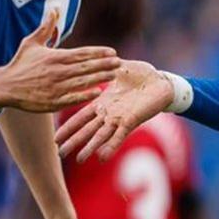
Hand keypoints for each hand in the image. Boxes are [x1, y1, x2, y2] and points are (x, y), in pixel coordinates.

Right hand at [1, 8, 120, 112]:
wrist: (5, 86)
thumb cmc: (20, 64)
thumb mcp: (31, 42)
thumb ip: (46, 27)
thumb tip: (54, 9)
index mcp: (55, 56)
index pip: (82, 53)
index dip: (98, 52)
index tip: (113, 52)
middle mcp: (57, 71)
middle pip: (86, 67)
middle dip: (104, 64)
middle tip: (119, 63)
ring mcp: (56, 87)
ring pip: (83, 82)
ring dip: (99, 78)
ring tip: (114, 75)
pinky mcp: (52, 101)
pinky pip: (72, 98)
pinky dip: (85, 95)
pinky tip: (98, 92)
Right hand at [55, 60, 173, 161]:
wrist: (162, 81)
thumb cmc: (142, 74)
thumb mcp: (119, 68)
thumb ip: (104, 68)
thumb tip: (92, 59)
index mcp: (103, 102)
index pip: (81, 117)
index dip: (69, 127)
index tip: (56, 138)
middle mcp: (109, 114)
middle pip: (87, 130)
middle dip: (73, 142)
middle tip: (60, 154)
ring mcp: (119, 119)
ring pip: (101, 136)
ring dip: (90, 148)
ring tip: (78, 159)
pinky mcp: (131, 121)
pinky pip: (119, 136)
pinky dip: (111, 146)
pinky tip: (102, 158)